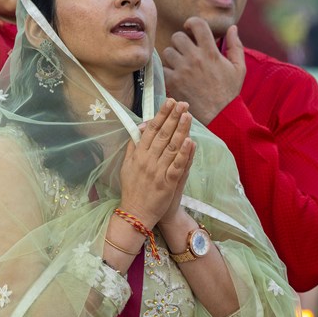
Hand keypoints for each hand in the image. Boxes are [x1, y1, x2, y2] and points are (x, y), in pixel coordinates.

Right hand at [118, 98, 194, 227]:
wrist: (135, 213)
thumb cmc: (132, 189)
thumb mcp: (126, 166)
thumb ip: (133, 148)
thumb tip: (139, 131)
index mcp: (138, 155)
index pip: (151, 130)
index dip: (161, 115)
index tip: (169, 102)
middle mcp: (148, 161)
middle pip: (162, 135)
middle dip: (173, 117)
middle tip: (182, 104)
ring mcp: (158, 172)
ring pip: (171, 147)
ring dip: (180, 130)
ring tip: (188, 116)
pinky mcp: (167, 184)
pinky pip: (177, 166)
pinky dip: (184, 154)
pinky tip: (190, 142)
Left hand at [161, 18, 245, 123]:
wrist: (219, 115)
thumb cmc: (229, 91)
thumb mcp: (238, 68)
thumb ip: (236, 45)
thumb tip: (233, 27)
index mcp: (211, 52)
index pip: (197, 24)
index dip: (191, 22)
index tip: (190, 28)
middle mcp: (195, 58)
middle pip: (177, 37)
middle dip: (181, 41)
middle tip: (185, 49)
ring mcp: (182, 70)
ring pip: (168, 51)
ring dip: (172, 55)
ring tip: (180, 63)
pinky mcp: (173, 82)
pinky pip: (163, 68)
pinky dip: (167, 70)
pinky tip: (176, 75)